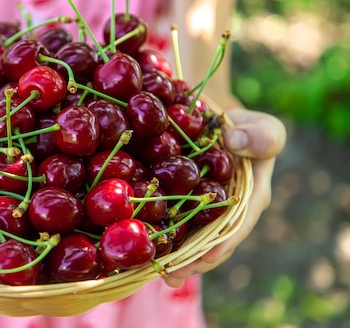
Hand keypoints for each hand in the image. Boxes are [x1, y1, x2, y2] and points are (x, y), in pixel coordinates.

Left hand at [163, 108, 286, 287]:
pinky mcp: (184, 204)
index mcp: (250, 199)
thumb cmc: (246, 130)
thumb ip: (259, 136)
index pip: (237, 224)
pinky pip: (171, 219)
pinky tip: (142, 245)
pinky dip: (159, 232)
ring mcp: (204, 212)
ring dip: (173, 255)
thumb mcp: (262, 128)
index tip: (205, 257)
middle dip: (191, 261)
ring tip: (153, 273)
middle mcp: (227, 212)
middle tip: (170, 277)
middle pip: (210, 241)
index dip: (222, 242)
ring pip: (189, 237)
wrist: (220, 128)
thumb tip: (234, 142)